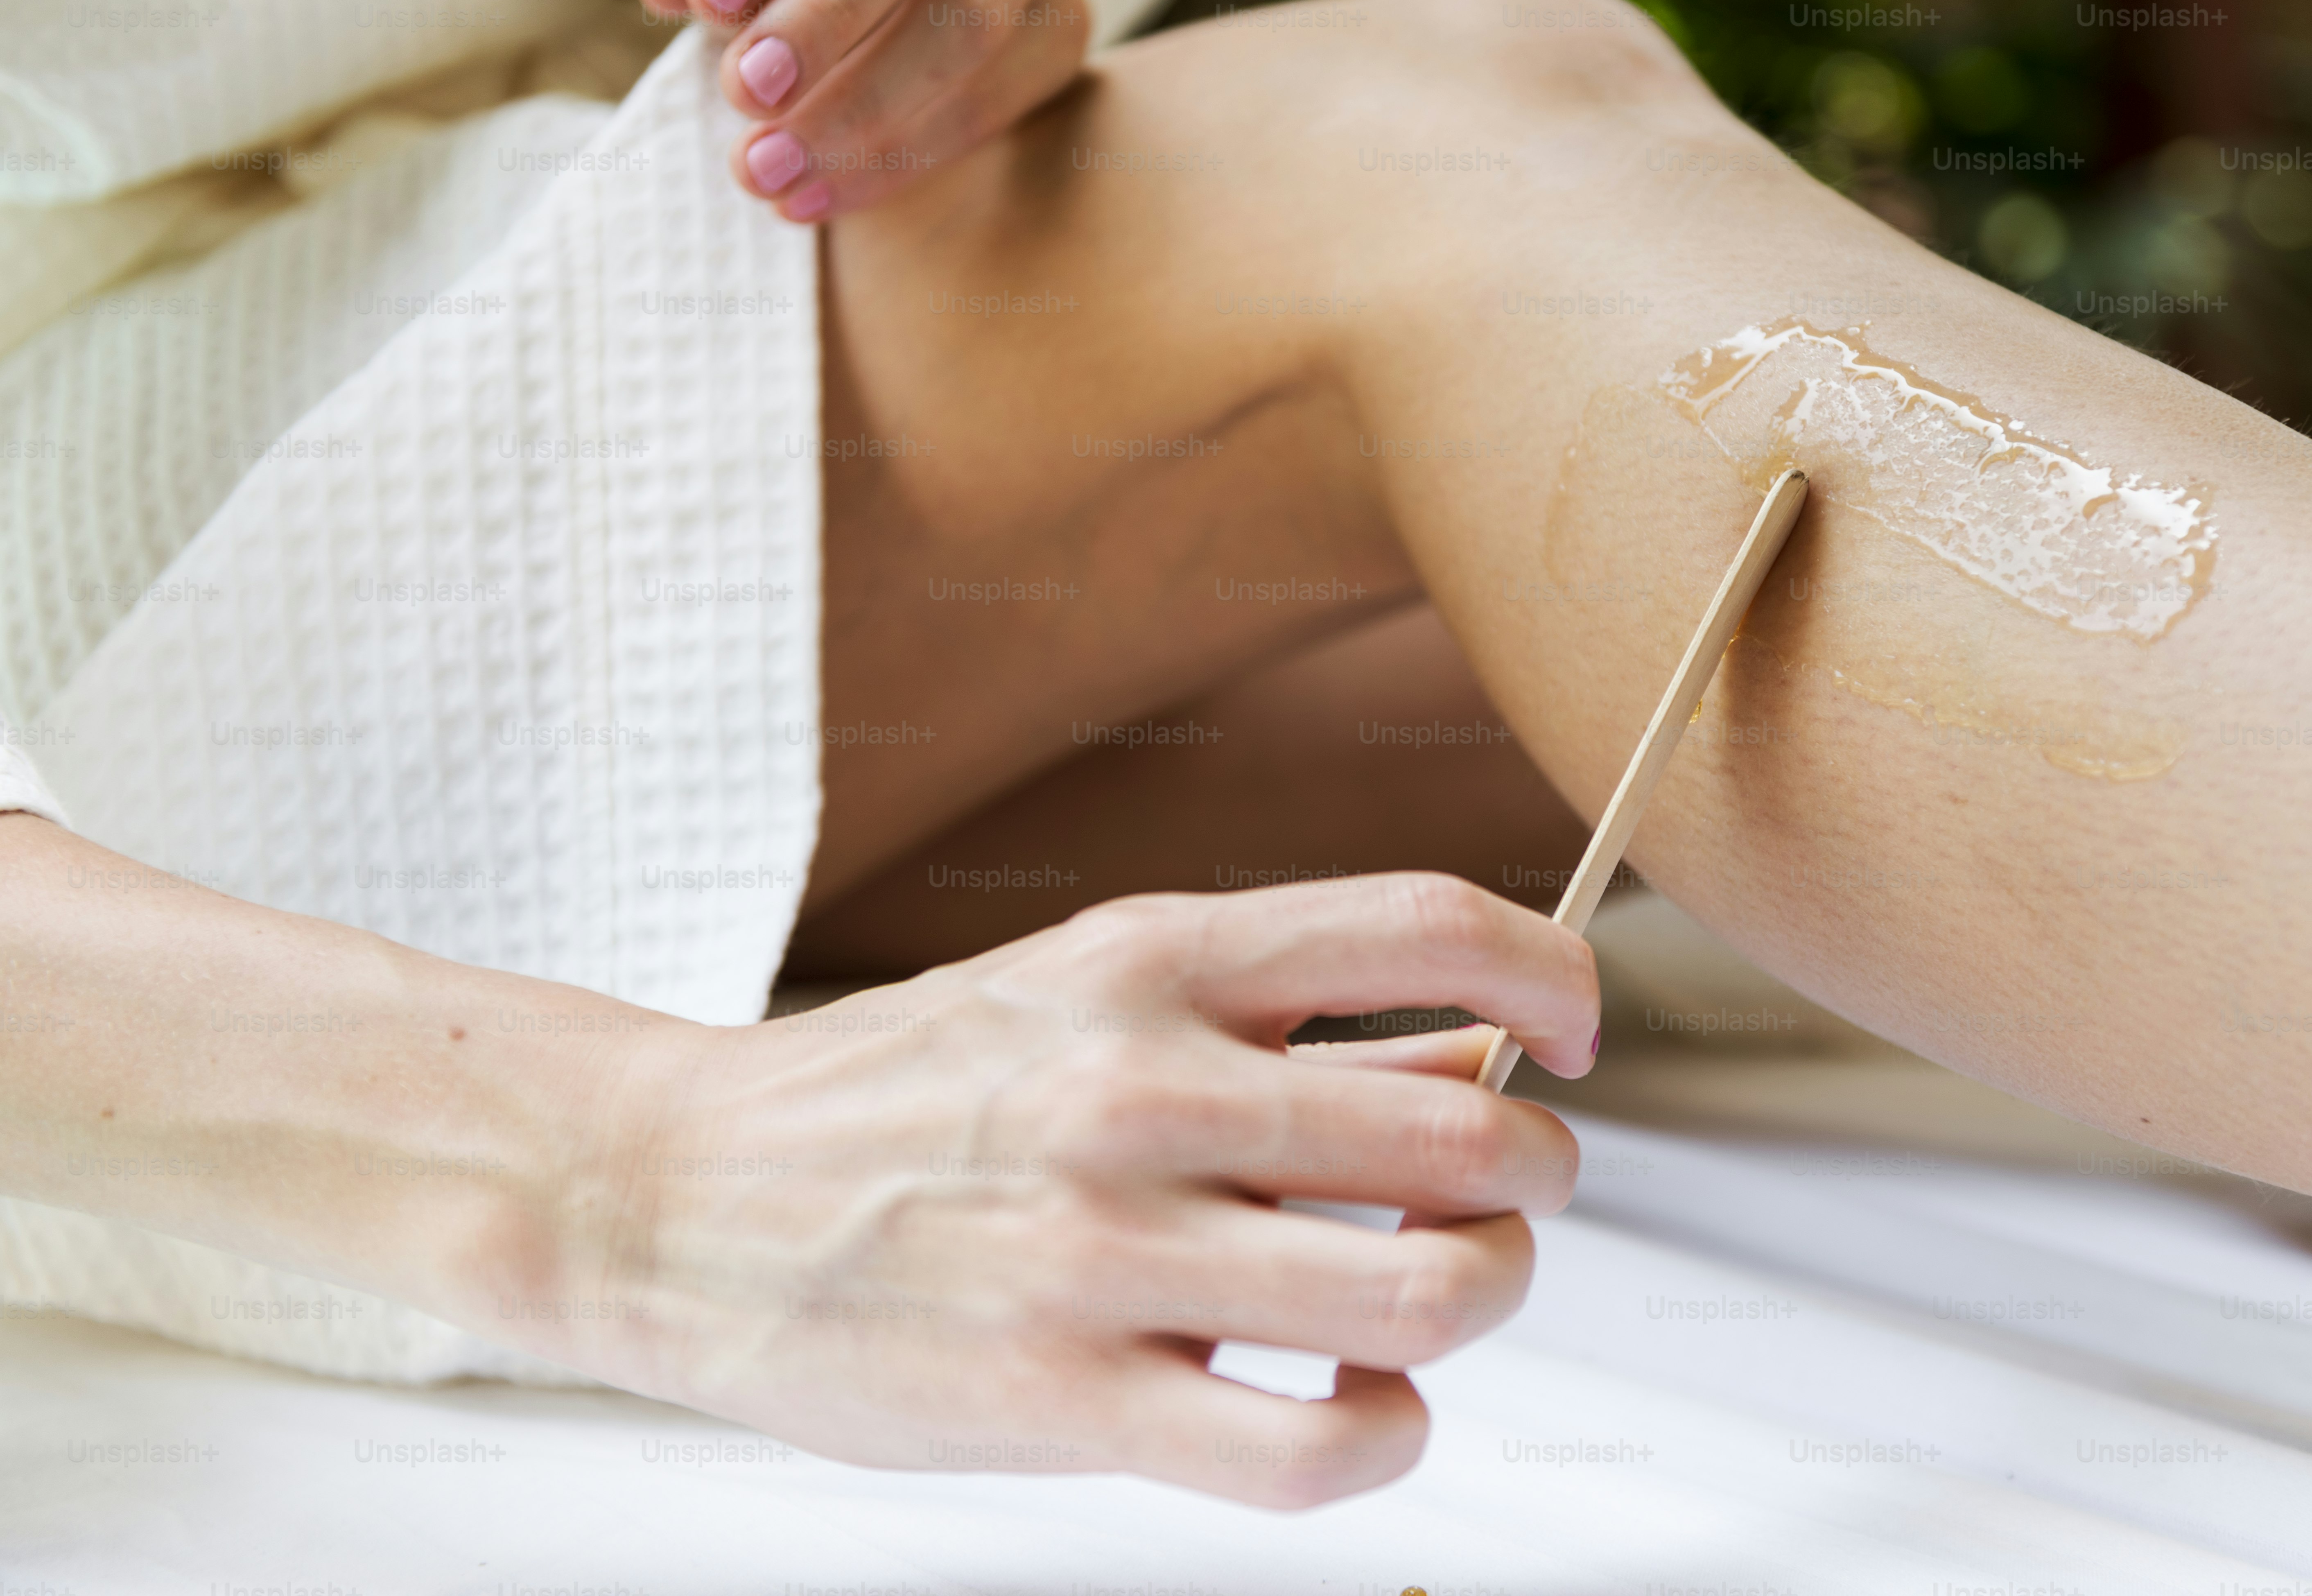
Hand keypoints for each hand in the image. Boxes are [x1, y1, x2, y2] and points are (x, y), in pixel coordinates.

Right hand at [537, 876, 1598, 1507]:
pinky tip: (1360, 1412)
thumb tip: (1480, 1053)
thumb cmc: (901, 1096)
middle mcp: (1137, 1087)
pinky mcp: (1061, 1401)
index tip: (1577, 1034)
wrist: (670, 1193)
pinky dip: (1387, 1438)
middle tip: (1502, 1200)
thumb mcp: (1082, 991)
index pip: (1431, 927)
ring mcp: (1101, 1251)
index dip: (1557, 975)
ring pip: (1424, 1295)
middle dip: (1536, 1176)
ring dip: (1484, 1299)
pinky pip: (1309, 1448)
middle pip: (1465, 1133)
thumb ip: (1280, 1022)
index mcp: (1150, 960)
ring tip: (1440, 1298)